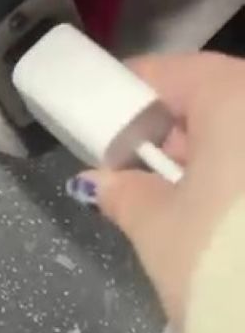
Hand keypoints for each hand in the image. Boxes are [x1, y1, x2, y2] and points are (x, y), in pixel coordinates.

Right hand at [69, 52, 244, 328]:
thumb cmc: (218, 259)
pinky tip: (224, 222)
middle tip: (136, 171)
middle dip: (173, 135)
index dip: (129, 96)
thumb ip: (124, 192)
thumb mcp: (157, 227)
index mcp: (235, 96)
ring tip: (176, 203)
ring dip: (213, 163)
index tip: (103, 122)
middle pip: (214, 102)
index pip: (169, 73)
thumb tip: (104, 182)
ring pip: (243, 139)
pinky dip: (240, 185)